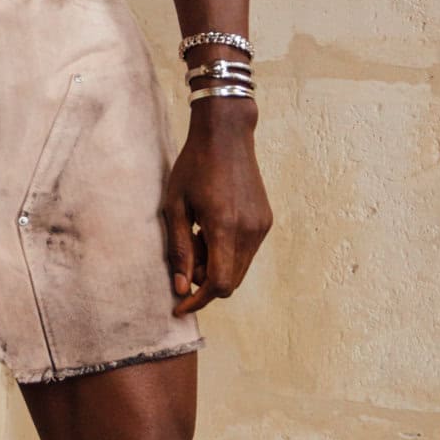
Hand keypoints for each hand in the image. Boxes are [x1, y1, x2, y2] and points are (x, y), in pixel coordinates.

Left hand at [163, 108, 271, 314]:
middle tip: (185, 258)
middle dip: (205, 283)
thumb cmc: (193, 166)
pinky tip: (210, 229)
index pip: (219, 283)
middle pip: (232, 282)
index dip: (199, 300)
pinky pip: (247, 252)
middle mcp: (249, 230)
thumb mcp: (175, 206)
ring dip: (216, 267)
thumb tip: (181, 287)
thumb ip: (179, 249)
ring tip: (196, 238)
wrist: (226, 134)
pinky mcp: (265, 221)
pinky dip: (228, 253)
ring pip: (240, 269)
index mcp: (224, 226)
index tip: (180, 305)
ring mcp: (261, 226)